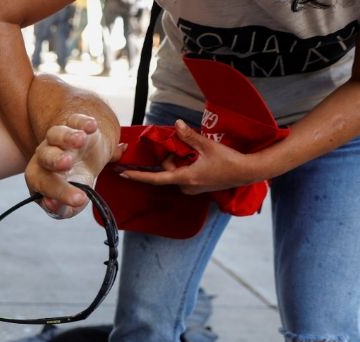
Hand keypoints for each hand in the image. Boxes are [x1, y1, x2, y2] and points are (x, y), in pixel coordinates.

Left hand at [26, 113, 124, 218]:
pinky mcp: (74, 125)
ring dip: (68, 137)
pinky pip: (76, 121)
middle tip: (67, 163)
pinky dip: (83, 122)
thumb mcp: (68, 203)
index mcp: (39, 177)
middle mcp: (45, 156)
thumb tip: (53, 206)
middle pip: (46, 156)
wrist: (84, 159)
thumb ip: (60, 209)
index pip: (43, 184)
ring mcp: (58, 139)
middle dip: (55, 159)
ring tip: (81, 139)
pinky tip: (91, 126)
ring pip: (56, 134)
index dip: (56, 192)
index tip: (78, 200)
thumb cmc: (73, 185)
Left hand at [120, 120, 258, 193]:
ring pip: (175, 173)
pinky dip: (185, 165)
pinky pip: (183, 175)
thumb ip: (189, 136)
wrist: (247, 173)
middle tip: (184, 145)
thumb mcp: (207, 146)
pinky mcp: (197, 188)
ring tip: (197, 152)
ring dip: (179, 161)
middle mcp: (185, 187)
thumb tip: (175, 124)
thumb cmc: (229, 160)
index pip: (156, 178)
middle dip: (170, 157)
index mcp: (185, 178)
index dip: (138, 175)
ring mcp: (191, 189)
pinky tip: (198, 158)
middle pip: (167, 171)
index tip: (123, 173)